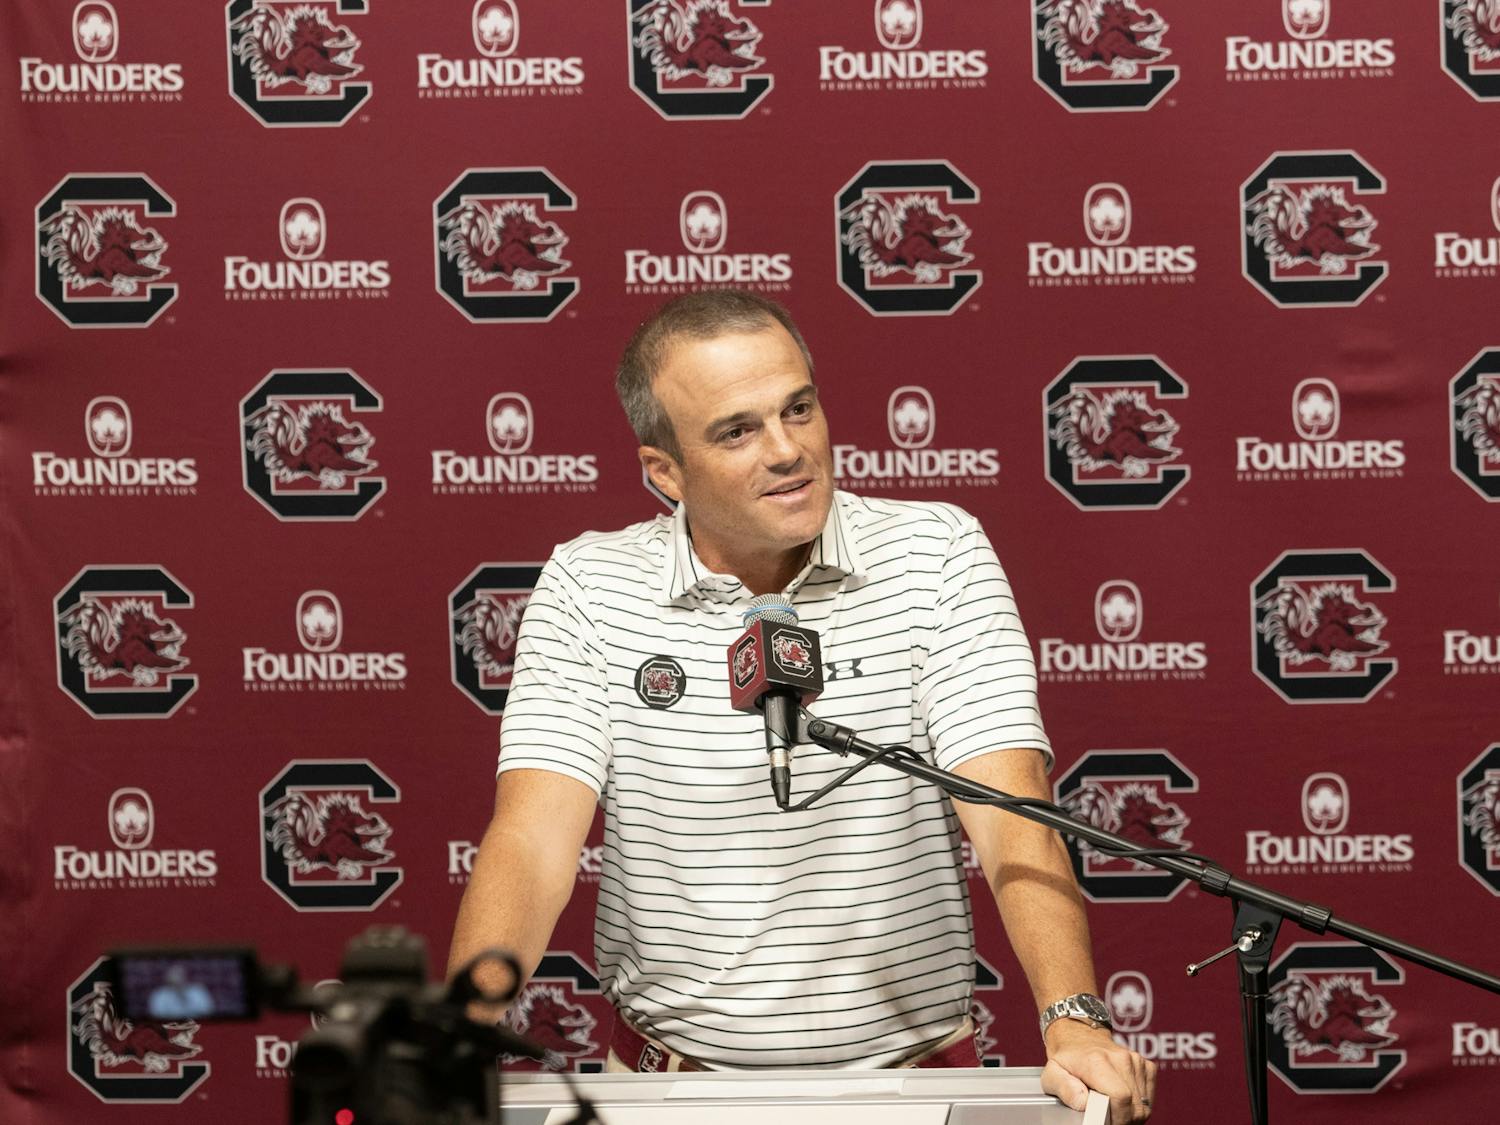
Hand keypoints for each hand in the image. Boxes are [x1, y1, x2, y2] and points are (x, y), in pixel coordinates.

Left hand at [1041, 1020, 1155, 1121]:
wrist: (1079, 1035)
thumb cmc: (1066, 1058)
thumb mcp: (1052, 1074)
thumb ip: (1065, 1089)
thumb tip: (1084, 1102)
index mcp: (1097, 1061)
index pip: (1121, 1097)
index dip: (1116, 1117)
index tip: (1104, 1121)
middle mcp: (1120, 1059)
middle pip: (1135, 1105)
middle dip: (1122, 1119)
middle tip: (1105, 1117)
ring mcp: (1135, 1060)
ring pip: (1143, 1104)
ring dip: (1130, 1113)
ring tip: (1111, 1107)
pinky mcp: (1145, 1064)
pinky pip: (1149, 1096)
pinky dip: (1139, 1103)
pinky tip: (1123, 1099)